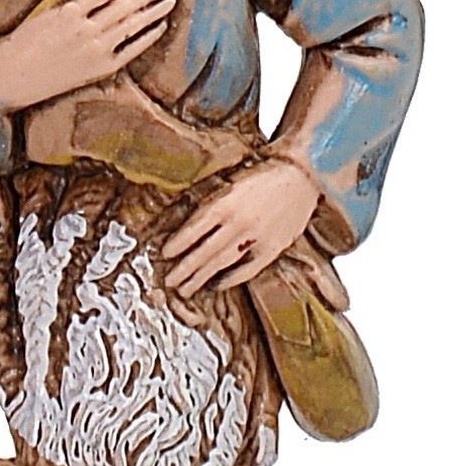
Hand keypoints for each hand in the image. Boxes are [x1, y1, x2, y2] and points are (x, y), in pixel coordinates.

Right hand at [0, 0, 176, 110]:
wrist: (16, 75)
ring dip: (154, 11)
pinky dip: (146, 37)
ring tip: (171, 0)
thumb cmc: (28, 38)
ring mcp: (95, 50)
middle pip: (126, 6)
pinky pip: (130, 50)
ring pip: (132, 26)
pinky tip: (159, 26)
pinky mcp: (100, 69)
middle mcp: (86, 30)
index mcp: (71, 11)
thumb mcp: (46, 7)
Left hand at [162, 159, 320, 297]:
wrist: (302, 176)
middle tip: (169, 281)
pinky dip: (232, 278)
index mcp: (226, 202)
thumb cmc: (264, 176)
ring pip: (222, 262)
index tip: (164, 254)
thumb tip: (189, 226)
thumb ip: (213, 204)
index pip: (195, 228)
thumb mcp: (232, 182)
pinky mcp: (273, 248)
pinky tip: (217, 285)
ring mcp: (257, 237)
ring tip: (185, 289)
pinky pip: (248, 269)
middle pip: (205, 250)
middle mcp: (239, 222)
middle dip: (184, 268)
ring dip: (201, 277)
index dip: (178, 243)